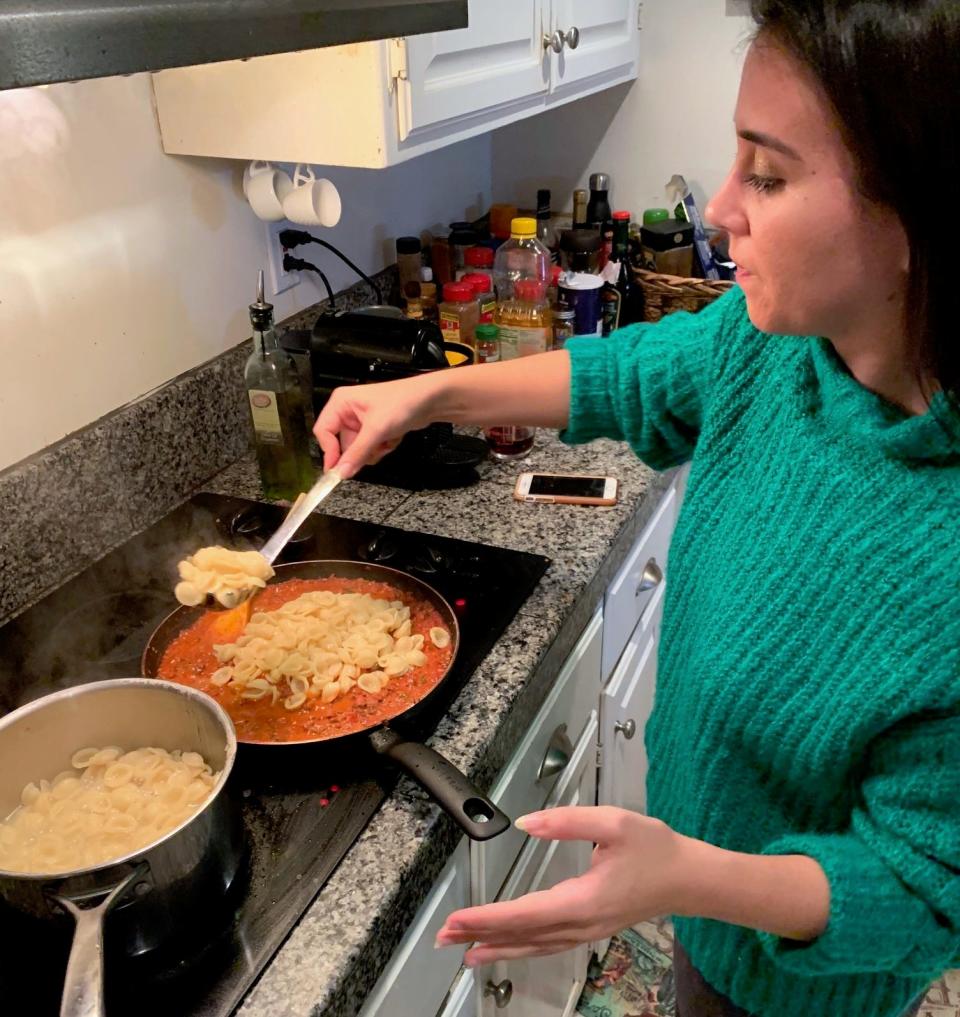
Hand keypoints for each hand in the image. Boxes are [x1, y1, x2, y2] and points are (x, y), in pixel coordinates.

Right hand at [313, 377, 434, 478]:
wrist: (429, 400)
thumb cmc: (402, 402)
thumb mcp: (376, 430)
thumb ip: (357, 453)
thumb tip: (341, 472)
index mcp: (341, 403)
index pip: (324, 432)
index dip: (330, 451)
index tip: (337, 470)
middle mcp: (348, 411)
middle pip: (342, 444)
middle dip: (361, 451)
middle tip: (374, 450)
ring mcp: (361, 421)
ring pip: (358, 449)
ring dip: (374, 450)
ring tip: (387, 439)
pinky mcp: (374, 429)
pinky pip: (371, 448)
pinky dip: (383, 447)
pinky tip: (393, 437)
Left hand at [435, 806, 693, 966]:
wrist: (689, 878)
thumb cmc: (655, 850)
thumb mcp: (613, 822)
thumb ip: (567, 821)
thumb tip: (528, 823)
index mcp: (584, 900)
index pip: (525, 913)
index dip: (487, 918)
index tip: (458, 919)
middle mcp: (581, 923)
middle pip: (523, 935)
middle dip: (480, 935)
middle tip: (444, 936)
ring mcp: (586, 931)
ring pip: (533, 945)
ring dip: (496, 946)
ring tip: (464, 951)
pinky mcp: (589, 928)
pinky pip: (546, 944)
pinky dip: (519, 948)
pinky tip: (506, 947)